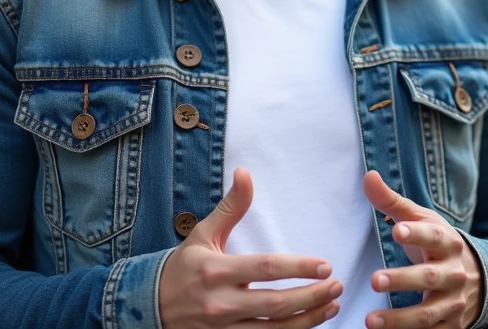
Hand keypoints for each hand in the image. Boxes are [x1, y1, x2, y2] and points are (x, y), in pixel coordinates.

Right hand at [159, 168, 342, 328]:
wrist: (150, 306)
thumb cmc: (184, 266)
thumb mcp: (203, 234)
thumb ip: (230, 207)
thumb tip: (246, 173)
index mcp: (216, 271)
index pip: (266, 268)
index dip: (299, 268)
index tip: (325, 265)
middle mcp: (221, 303)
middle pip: (276, 303)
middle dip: (312, 296)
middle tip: (337, 285)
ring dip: (308, 320)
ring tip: (332, 306)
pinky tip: (310, 325)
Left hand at [362, 170, 482, 328]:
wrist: (479, 278)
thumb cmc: (438, 243)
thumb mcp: (421, 220)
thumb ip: (392, 202)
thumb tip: (368, 175)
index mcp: (447, 243)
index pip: (433, 236)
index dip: (417, 234)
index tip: (398, 230)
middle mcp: (454, 273)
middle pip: (429, 278)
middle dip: (402, 280)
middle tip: (374, 280)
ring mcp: (453, 302)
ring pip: (428, 313)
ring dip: (400, 319)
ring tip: (370, 320)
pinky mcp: (450, 325)